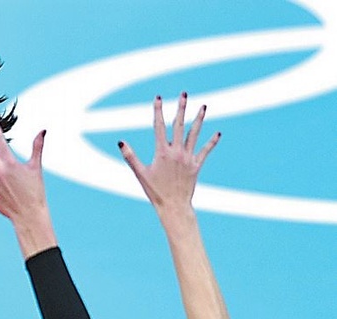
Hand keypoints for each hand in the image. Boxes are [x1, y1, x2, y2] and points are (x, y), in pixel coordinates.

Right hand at [118, 93, 219, 212]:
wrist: (173, 205)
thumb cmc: (154, 191)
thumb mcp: (140, 173)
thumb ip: (130, 156)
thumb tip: (121, 142)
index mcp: (162, 152)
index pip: (159, 126)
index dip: (158, 111)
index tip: (158, 98)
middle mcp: (176, 152)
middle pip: (179, 125)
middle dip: (181, 108)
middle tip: (184, 94)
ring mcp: (188, 157)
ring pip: (194, 134)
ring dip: (199, 119)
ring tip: (203, 106)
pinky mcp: (196, 165)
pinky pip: (205, 151)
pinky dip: (211, 142)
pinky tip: (217, 133)